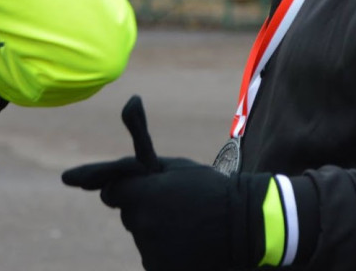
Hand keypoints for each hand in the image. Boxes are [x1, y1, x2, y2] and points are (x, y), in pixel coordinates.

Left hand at [62, 95, 270, 270]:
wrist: (244, 224)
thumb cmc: (209, 188)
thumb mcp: (175, 166)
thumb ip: (140, 154)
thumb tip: (129, 101)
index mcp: (142, 196)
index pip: (111, 193)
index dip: (124, 188)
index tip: (135, 187)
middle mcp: (142, 226)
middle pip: (128, 214)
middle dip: (142, 206)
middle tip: (174, 202)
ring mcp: (151, 252)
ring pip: (142, 235)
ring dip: (156, 227)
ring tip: (187, 220)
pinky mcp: (160, 269)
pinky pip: (154, 255)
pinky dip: (166, 249)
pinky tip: (189, 239)